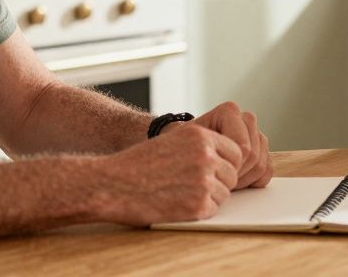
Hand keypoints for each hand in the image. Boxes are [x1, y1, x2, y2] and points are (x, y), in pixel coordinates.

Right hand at [101, 124, 241, 224]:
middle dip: (220, 181)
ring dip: (210, 197)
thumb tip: (228, 158)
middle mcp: (206, 156)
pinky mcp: (197, 205)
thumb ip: (201, 146)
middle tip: (196, 186)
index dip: (225, 163)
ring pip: (225, 193)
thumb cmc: (139, 164)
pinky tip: (179, 204)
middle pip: (233, 173)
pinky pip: (213, 209)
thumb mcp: (173, 142)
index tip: (213, 170)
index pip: (236, 151)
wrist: (111, 184)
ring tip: (183, 194)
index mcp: (201, 137)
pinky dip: (200, 210)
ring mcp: (203, 181)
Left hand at [188, 101, 272, 188]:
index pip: (242, 147)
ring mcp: (256, 135)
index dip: (229, 165)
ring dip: (243, 179)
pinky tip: (236, 182)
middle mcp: (245, 120)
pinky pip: (267, 170)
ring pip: (261, 163)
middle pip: (253, 155)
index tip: (211, 171)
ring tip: (222, 180)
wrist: (186, 152)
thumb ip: (202, 147)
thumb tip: (216, 161)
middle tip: (216, 179)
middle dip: (235, 173)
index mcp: (229, 112)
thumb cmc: (183, 148)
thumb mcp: (186, 146)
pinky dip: (253, 181)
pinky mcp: (262, 151)